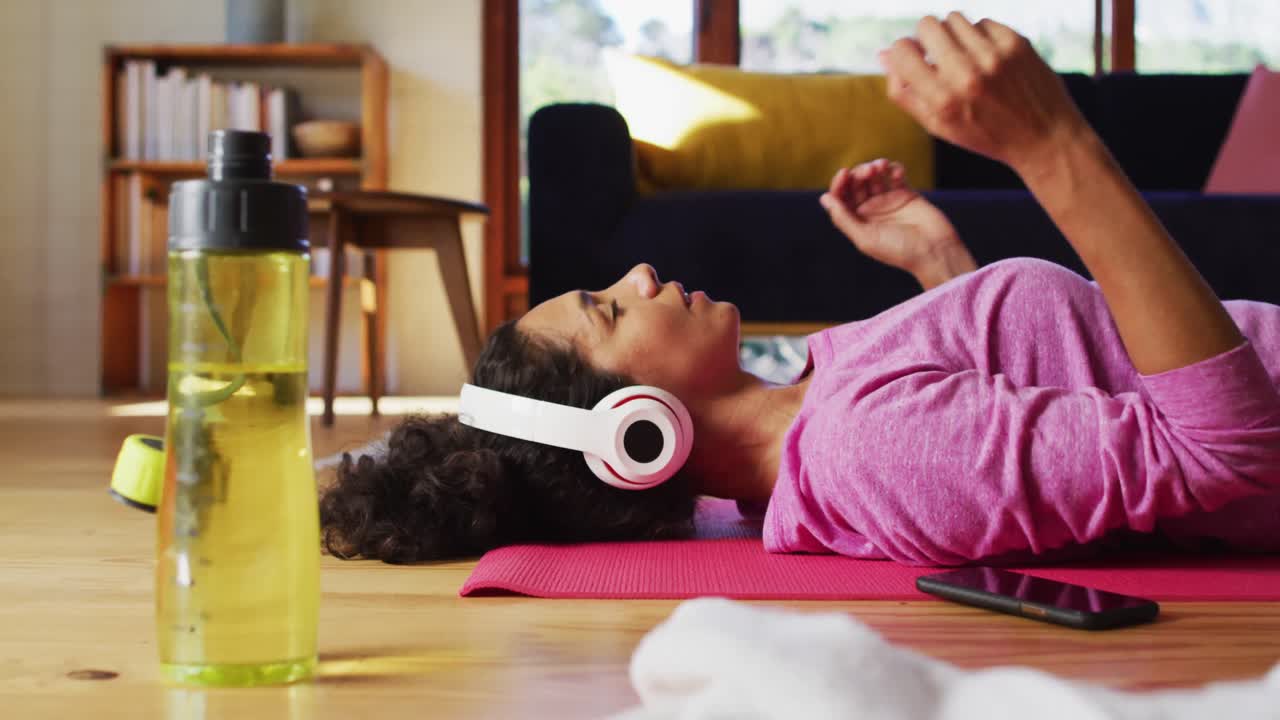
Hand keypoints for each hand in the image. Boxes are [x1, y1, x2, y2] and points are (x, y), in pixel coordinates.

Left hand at [820, 159, 975, 288]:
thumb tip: (825, 199)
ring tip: (881, 166)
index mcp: (857, 222)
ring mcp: (888, 201)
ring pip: (874, 177)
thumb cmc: (899, 251)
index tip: (845, 173)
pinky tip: (896, 171)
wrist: (934, 251)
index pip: (841, 198)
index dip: (839, 183)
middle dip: (858, 173)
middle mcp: (870, 211)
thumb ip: (843, 219)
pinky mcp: (906, 194)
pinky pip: (895, 175)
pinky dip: (893, 168)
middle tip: (869, 171)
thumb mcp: (866, 238)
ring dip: (874, 167)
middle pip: (856, 184)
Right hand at [879, 13, 1090, 175]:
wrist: (1044, 137)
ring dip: (954, 33)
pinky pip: (983, 23)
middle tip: (937, 52)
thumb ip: (905, 93)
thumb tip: (884, 55)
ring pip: (955, 18)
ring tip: (964, 54)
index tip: (912, 57)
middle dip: (927, 36)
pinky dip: (981, 36)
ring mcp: (994, 56)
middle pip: (927, 25)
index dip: (902, 50)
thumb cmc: (985, 134)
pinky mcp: (1016, 43)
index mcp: (942, 101)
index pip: (903, 51)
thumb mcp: (939, 126)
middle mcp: (966, 75)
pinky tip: (989, 57)